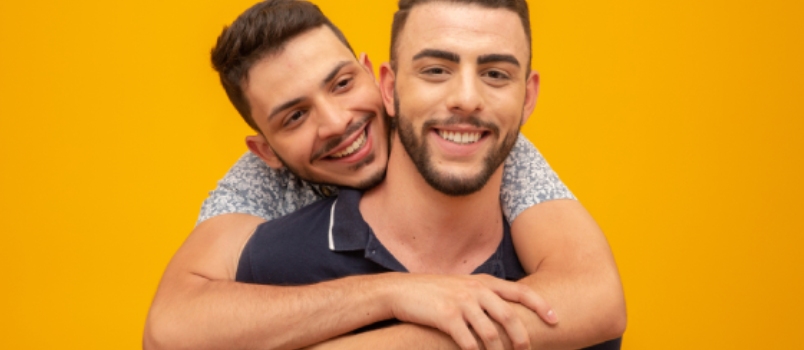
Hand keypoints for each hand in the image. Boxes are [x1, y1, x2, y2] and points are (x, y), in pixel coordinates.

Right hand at [383, 273, 556, 349]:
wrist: (402, 290)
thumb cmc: (434, 291)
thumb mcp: (462, 286)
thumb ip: (484, 295)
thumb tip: (506, 311)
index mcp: (483, 281)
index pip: (520, 291)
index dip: (540, 305)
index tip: (555, 319)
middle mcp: (475, 289)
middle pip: (509, 316)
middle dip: (521, 337)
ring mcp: (461, 303)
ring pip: (491, 333)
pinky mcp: (447, 317)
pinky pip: (469, 342)